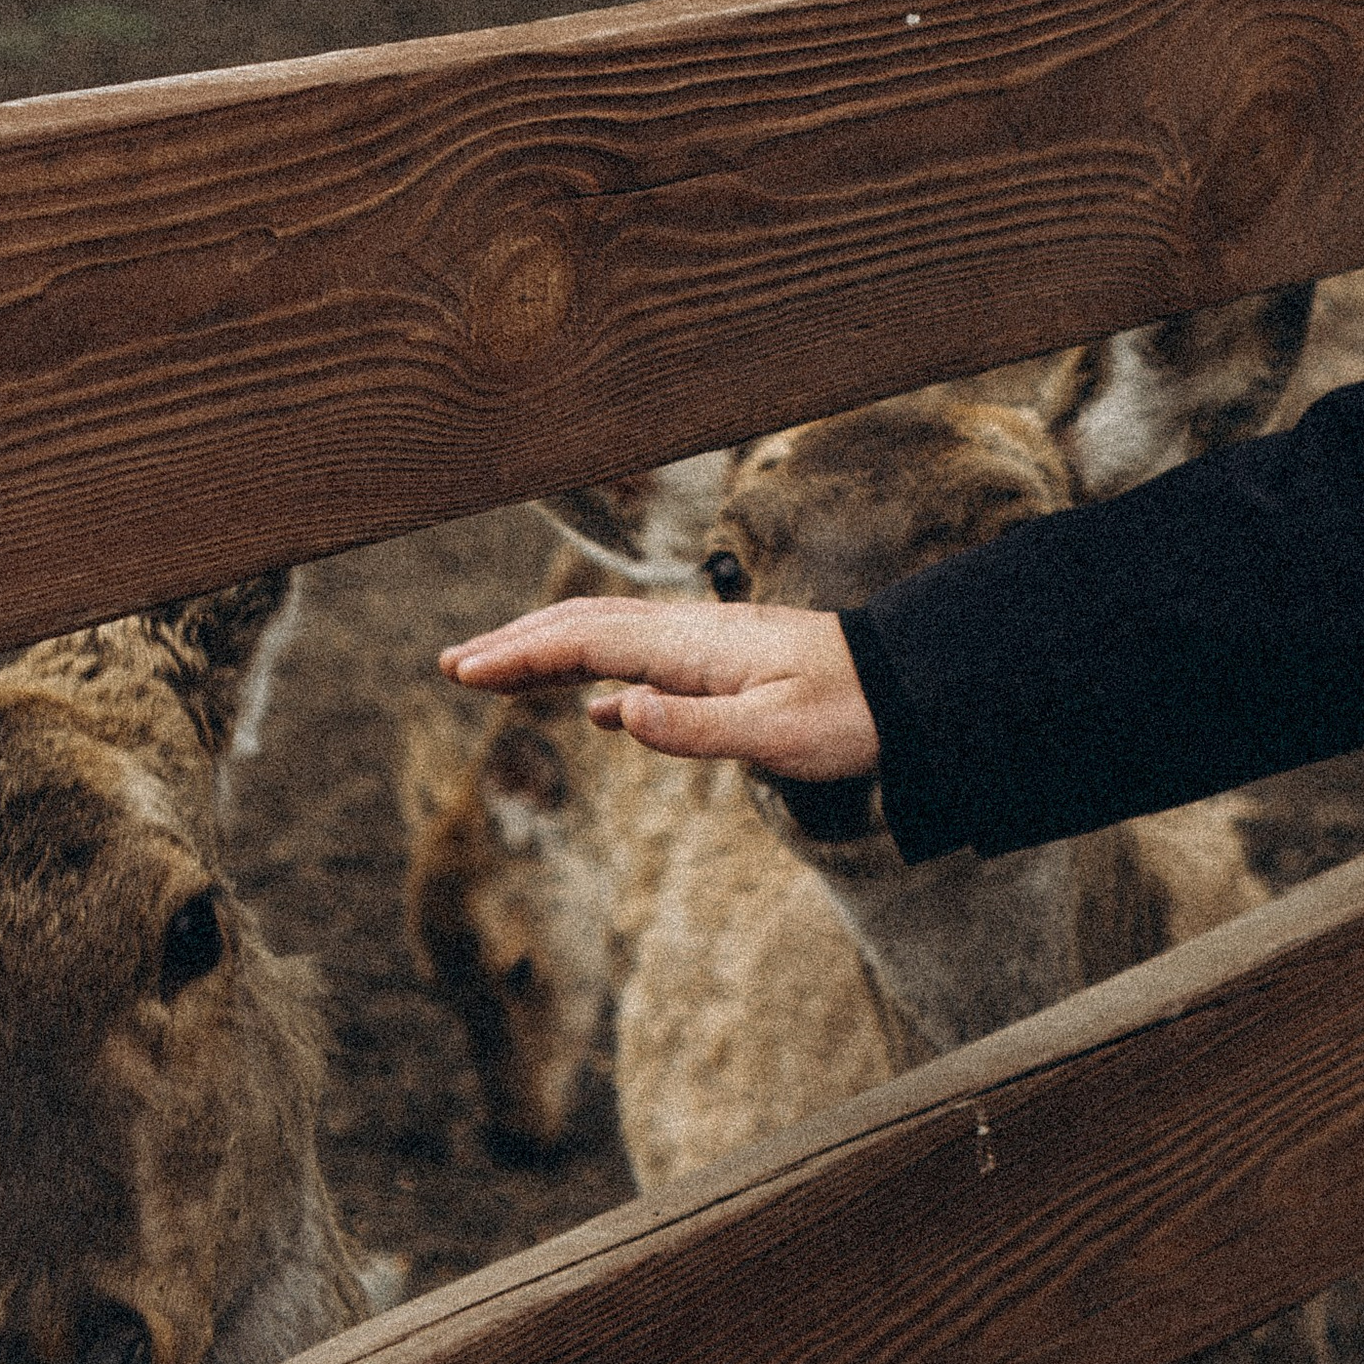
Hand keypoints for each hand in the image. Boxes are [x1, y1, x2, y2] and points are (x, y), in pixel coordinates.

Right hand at [440, 594, 880, 780]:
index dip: (520, 654)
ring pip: (613, 639)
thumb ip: (695, 729)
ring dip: (551, 651)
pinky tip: (600, 708)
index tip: (462, 670)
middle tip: (451, 664)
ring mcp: (711, 649)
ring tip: (499, 671)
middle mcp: (694, 636)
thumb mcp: (774, 735)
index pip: (587, 643)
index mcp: (694, 647)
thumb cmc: (851, 716)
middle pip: (587, 627)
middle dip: (516, 642)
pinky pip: (651, 665)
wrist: (912, 692)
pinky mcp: (731, 669)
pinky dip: (607, 678)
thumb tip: (613, 713)